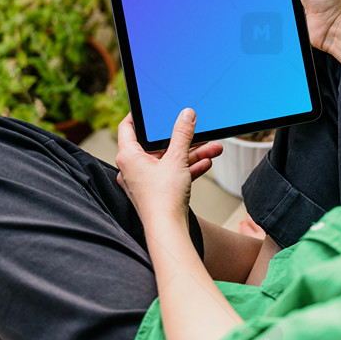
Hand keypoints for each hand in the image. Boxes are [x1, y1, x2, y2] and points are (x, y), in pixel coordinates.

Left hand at [115, 109, 222, 227]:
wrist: (168, 231)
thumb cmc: (163, 198)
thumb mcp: (176, 159)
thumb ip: (182, 134)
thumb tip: (186, 115)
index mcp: (128, 156)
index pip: (127, 127)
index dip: (138, 115)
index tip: (151, 108)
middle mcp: (132, 168)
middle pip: (156, 145)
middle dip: (181, 139)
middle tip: (195, 129)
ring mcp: (144, 181)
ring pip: (167, 160)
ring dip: (190, 154)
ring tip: (212, 148)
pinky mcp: (155, 192)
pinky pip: (171, 174)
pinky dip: (187, 168)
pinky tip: (206, 162)